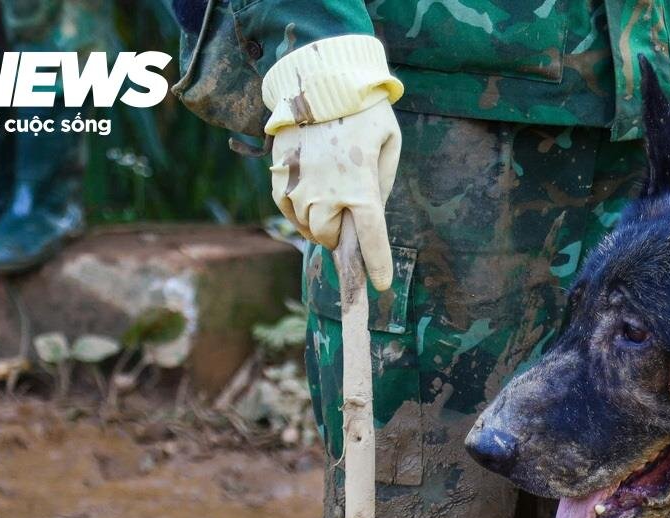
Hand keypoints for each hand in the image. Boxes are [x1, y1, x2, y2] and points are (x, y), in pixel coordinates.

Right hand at [269, 102, 401, 290]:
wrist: (319, 79)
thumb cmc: (363, 110)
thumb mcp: (390, 143)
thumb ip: (383, 181)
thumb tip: (372, 208)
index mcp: (361, 188)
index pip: (371, 240)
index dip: (377, 265)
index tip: (381, 285)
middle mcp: (328, 194)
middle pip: (331, 238)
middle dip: (340, 238)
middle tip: (348, 222)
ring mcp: (300, 187)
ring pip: (308, 226)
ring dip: (320, 224)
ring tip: (329, 202)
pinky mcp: (279, 177)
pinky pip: (287, 210)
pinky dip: (299, 211)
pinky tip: (308, 195)